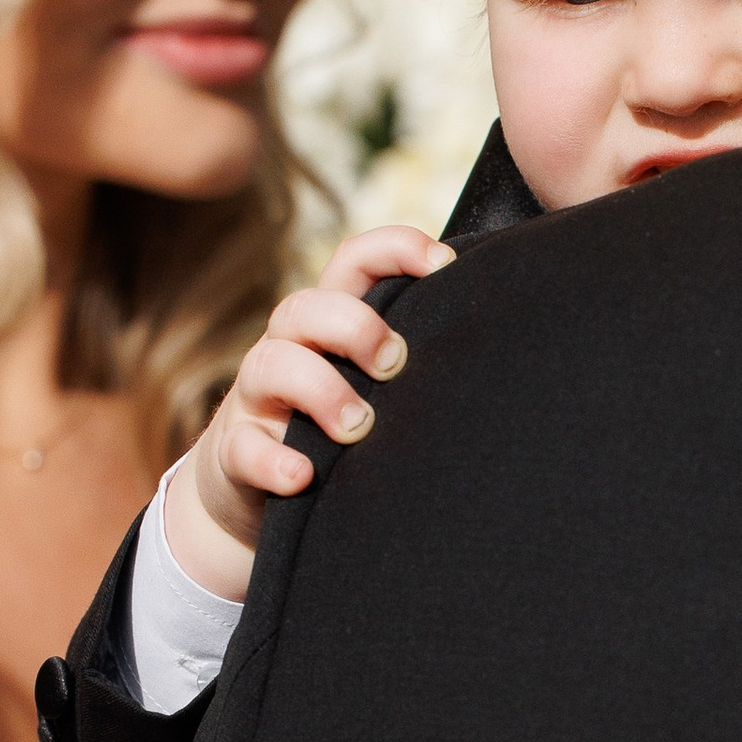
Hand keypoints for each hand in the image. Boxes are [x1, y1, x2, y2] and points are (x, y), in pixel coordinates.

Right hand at [162, 226, 449, 602]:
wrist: (256, 493)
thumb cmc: (336, 428)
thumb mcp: (372, 384)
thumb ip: (414, 357)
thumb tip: (506, 340)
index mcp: (328, 324)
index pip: (354, 262)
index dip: (395, 249)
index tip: (444, 265)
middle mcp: (288, 349)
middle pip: (305, 306)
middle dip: (354, 326)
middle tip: (394, 363)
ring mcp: (256, 401)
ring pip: (269, 365)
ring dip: (320, 390)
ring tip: (357, 426)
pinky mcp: (235, 452)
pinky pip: (243, 448)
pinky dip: (273, 460)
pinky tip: (303, 476)